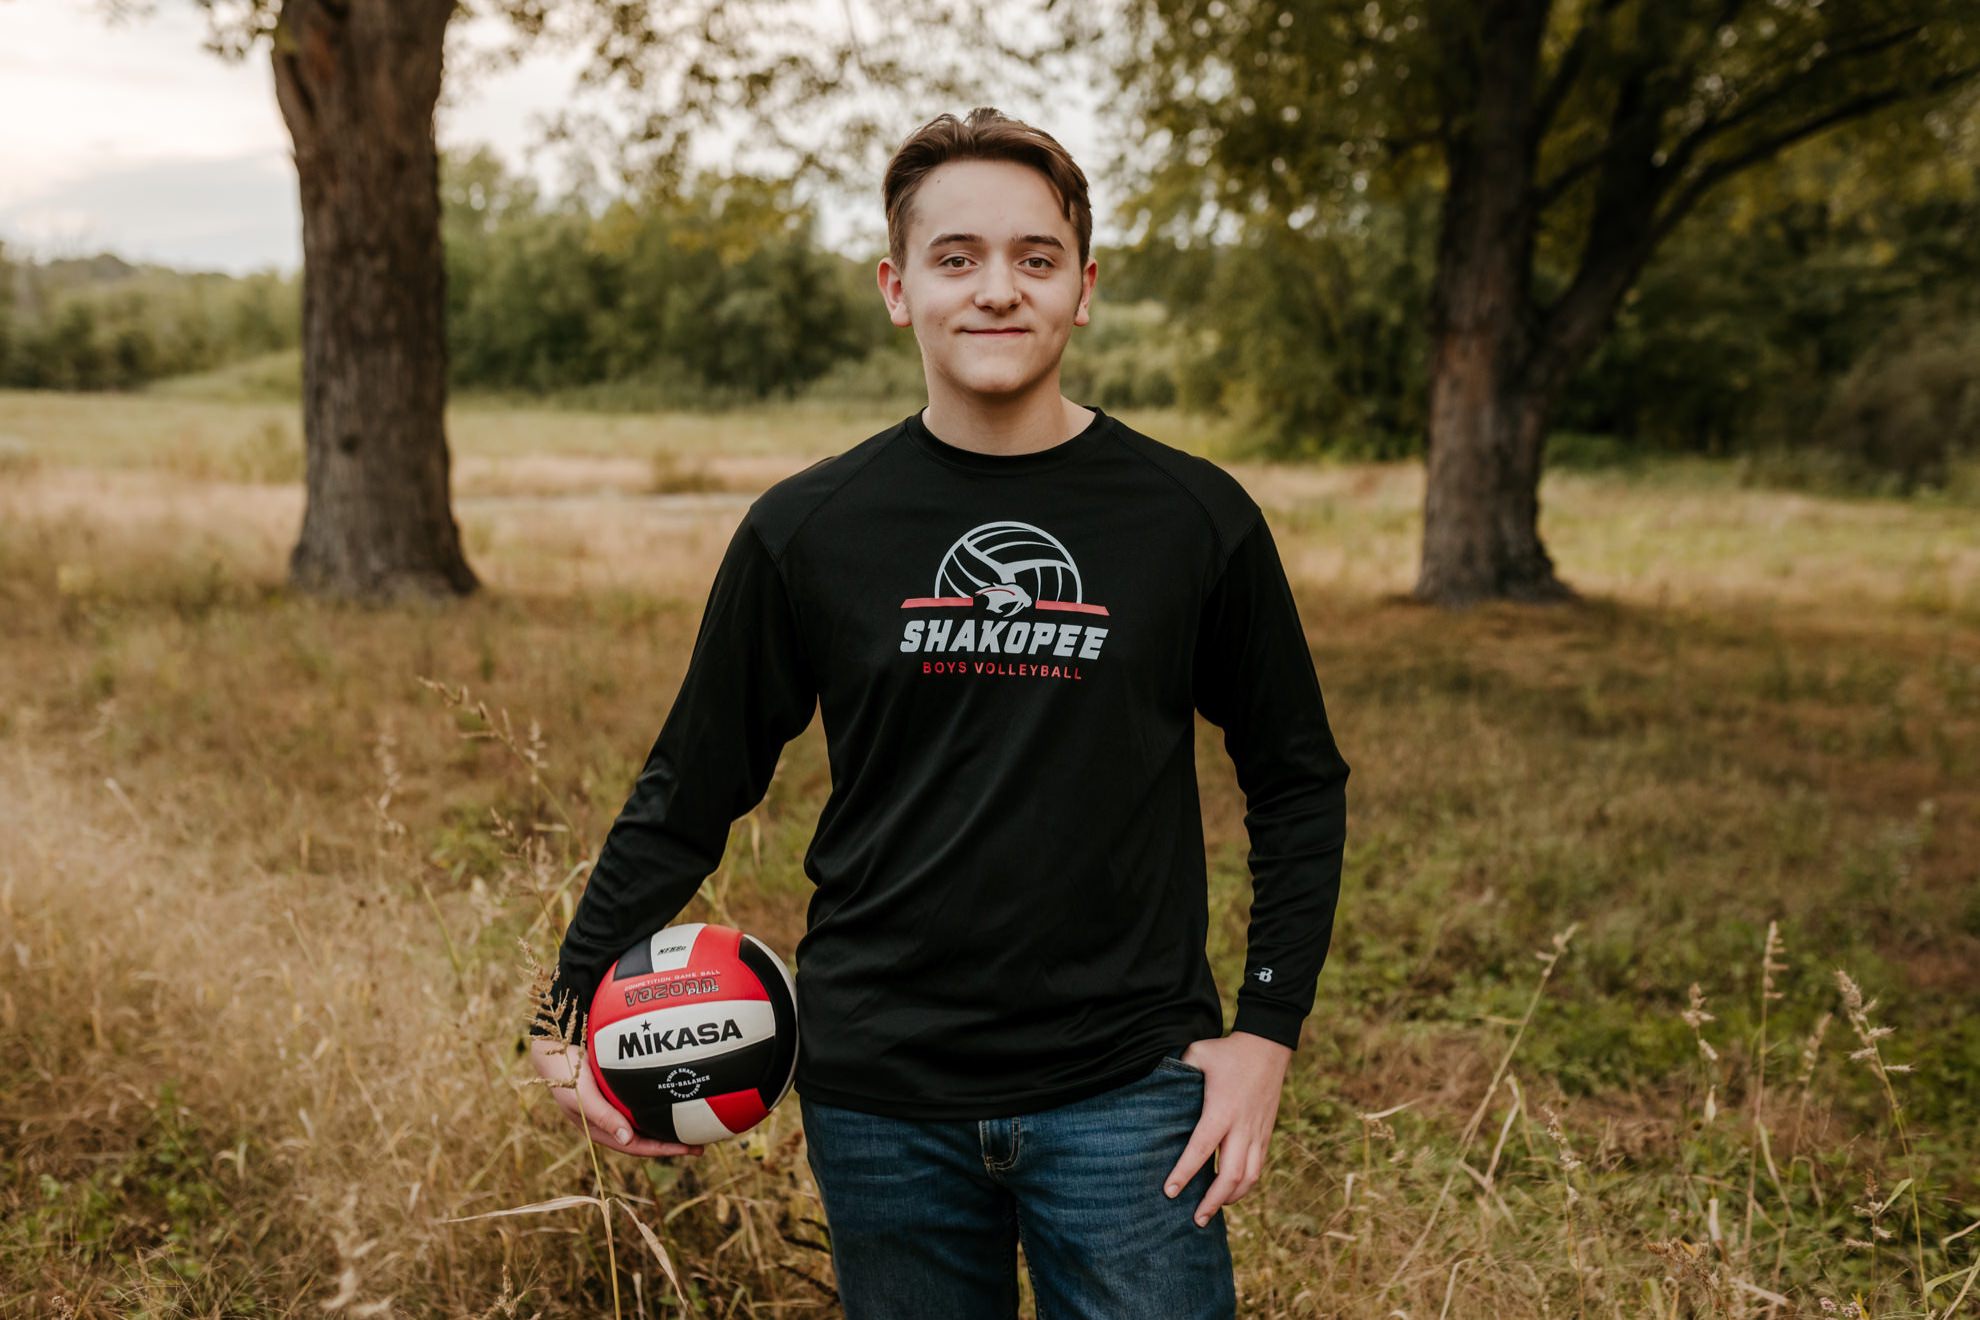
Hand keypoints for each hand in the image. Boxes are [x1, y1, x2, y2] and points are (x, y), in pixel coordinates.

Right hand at [529, 1037, 705, 1158]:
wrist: (553, 1046)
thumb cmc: (564, 1074)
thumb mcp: (582, 1097)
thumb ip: (603, 1117)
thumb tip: (628, 1139)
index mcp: (602, 1130)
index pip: (638, 1146)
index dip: (664, 1150)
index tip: (690, 1149)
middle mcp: (611, 1120)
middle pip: (646, 1136)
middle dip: (673, 1142)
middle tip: (702, 1142)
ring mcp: (615, 1103)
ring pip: (647, 1118)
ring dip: (669, 1122)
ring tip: (696, 1122)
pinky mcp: (618, 1087)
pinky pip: (644, 1097)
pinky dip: (660, 1099)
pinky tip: (677, 1093)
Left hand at [1161, 1031, 1292, 1226]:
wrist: (1268, 1047)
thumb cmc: (1226, 1051)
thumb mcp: (1197, 1053)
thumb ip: (1176, 1070)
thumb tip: (1149, 1083)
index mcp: (1221, 1109)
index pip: (1201, 1148)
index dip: (1185, 1172)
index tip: (1169, 1192)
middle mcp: (1242, 1126)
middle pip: (1231, 1174)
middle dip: (1213, 1201)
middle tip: (1195, 1219)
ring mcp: (1257, 1133)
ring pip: (1249, 1178)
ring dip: (1231, 1199)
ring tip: (1211, 1212)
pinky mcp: (1266, 1135)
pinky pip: (1258, 1169)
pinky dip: (1245, 1187)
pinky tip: (1230, 1194)